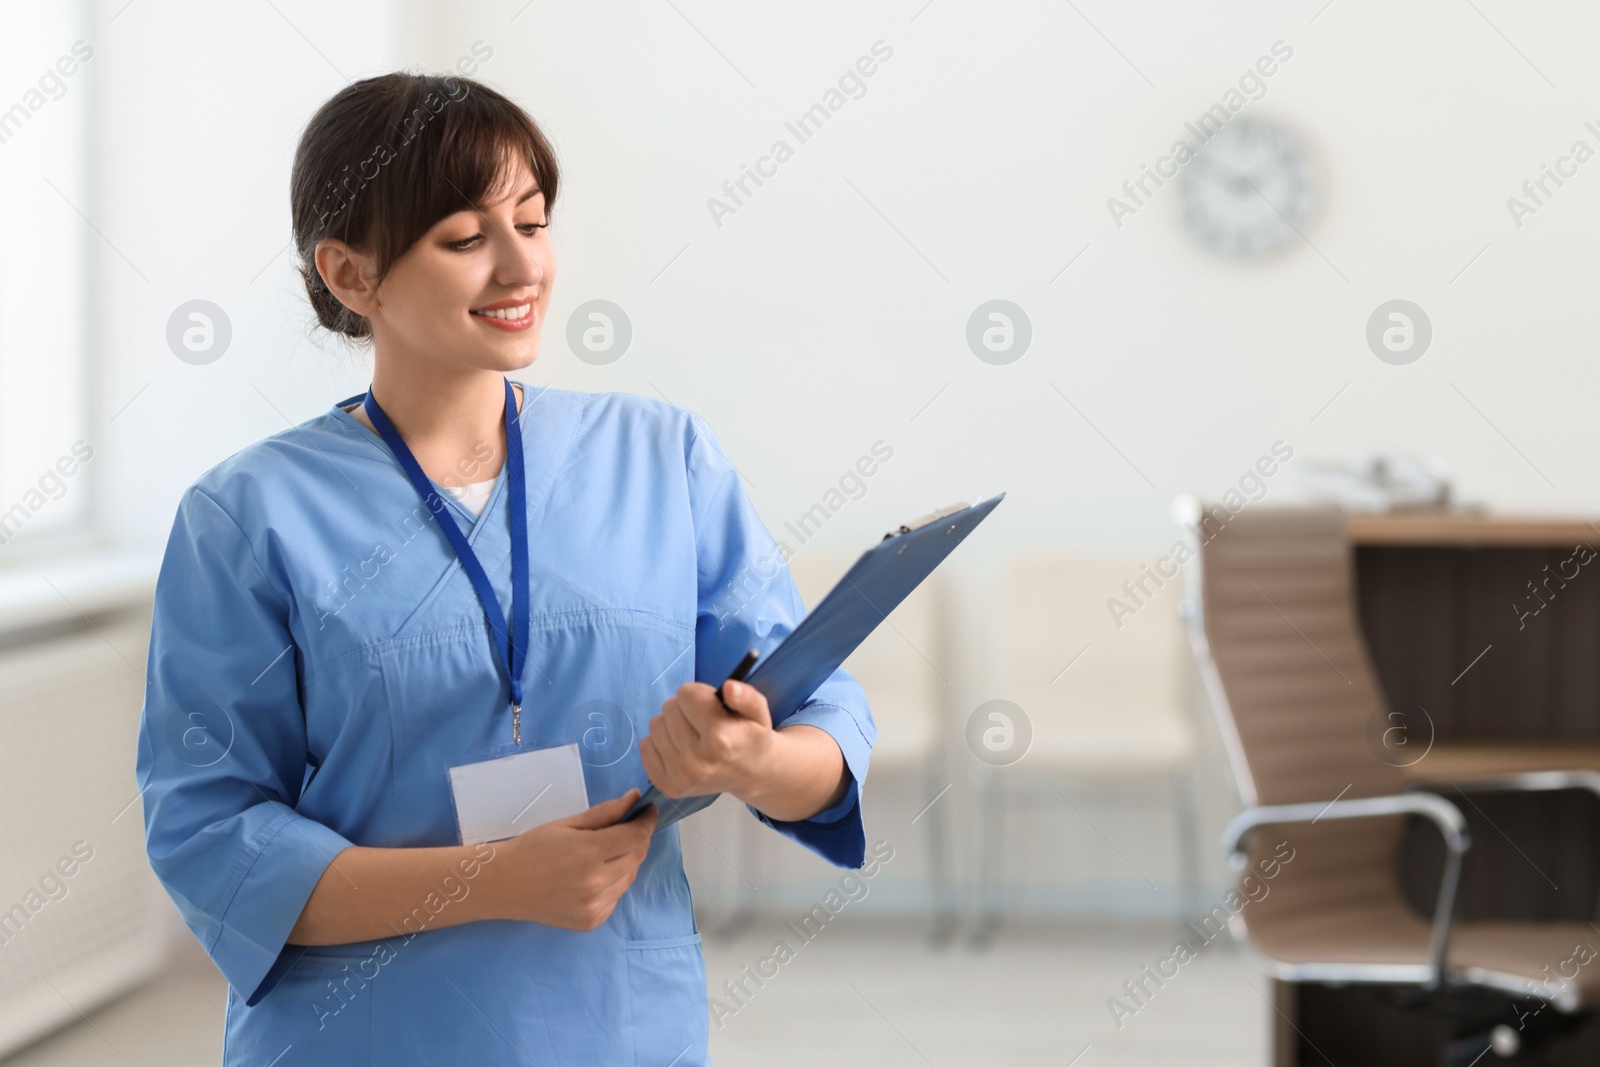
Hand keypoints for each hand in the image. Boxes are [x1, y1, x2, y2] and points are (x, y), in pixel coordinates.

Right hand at [493, 788, 656, 930]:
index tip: (648, 811)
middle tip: (629, 827)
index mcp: (589, 853)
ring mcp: (594, 907)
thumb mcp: (567, 824)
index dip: (647, 821)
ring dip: (627, 862)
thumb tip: (635, 798)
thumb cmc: (532, 848)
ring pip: (629, 878)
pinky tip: (595, 875)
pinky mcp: (590, 922)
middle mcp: (595, 883)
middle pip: (637, 857)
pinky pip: (615, 897)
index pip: (636, 837)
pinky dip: (613, 883)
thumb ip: (605, 813)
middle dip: (638, 839)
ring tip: (607, 852)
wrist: (503, 885)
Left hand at [639, 679, 773, 799]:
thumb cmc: (751, 737)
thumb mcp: (758, 712)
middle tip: (704, 722)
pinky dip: (661, 742)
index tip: (712, 707)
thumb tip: (729, 687)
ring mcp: (680, 776)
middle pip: (669, 708)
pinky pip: (645, 746)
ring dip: (672, 725)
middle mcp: (698, 761)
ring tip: (693, 735)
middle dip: (686, 709)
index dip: (700, 695)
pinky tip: (681, 748)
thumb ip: (747, 696)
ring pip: (655, 725)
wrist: (752, 775)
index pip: (686, 693)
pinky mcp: (667, 785)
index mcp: (721, 739)